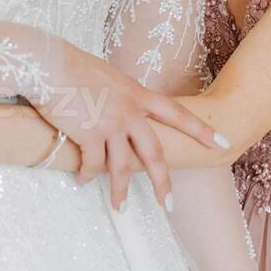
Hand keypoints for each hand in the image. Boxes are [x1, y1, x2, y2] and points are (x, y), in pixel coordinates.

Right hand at [38, 42, 226, 210]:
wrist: (48, 63)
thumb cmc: (70, 66)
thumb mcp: (107, 76)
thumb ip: (119, 95)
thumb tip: (118, 109)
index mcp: (137, 94)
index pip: (178, 114)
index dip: (201, 130)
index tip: (222, 143)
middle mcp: (129, 111)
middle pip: (155, 153)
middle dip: (163, 183)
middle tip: (169, 205)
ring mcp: (111, 124)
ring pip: (123, 168)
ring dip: (120, 191)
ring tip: (119, 207)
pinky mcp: (89, 135)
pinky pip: (93, 165)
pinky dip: (88, 176)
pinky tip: (83, 180)